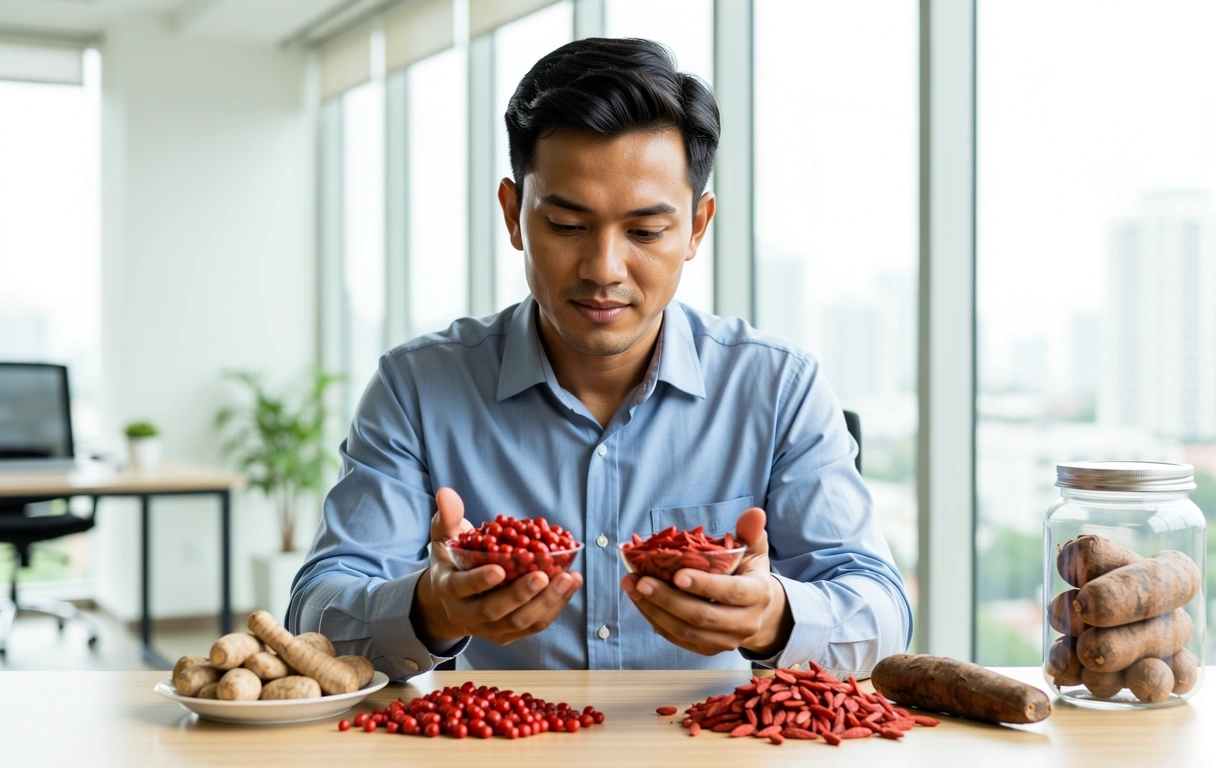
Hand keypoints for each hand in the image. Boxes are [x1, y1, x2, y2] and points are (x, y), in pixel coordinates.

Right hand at [412, 487, 583, 645]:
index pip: (461, 588)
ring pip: (519, 622)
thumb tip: (446, 493)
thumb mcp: (445, 536)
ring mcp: (488, 629)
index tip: (499, 569)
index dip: (479, 580)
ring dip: (546, 602)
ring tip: (568, 578)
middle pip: (493, 611)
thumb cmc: (453, 560)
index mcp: (447, 588)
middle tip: (543, 574)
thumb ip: (447, 516)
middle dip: (520, 594)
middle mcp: (465, 614)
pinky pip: (534, 625)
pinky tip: (571, 584)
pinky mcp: (508, 634)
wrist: (454, 597)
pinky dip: (555, 607)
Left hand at [621, 507, 792, 656]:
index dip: (704, 585)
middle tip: (640, 580)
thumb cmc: (749, 573)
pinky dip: (654, 619)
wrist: (758, 611)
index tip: (677, 574)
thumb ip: (750, 532)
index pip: (731, 592)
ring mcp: (725, 641)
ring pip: (685, 631)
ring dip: (654, 610)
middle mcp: (745, 623)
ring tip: (632, 586)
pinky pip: (675, 638)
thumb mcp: (754, 550)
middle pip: (702, 616)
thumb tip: (754, 512)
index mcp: (758, 595)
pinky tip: (638, 598)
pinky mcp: (706, 650)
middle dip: (668, 599)